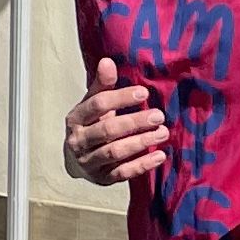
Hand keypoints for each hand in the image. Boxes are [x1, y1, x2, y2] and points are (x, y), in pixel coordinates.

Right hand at [64, 56, 171, 186]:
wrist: (76, 159)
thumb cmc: (90, 124)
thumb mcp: (92, 103)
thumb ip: (102, 85)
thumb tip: (107, 61)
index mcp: (76, 118)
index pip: (98, 105)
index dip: (121, 98)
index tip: (144, 93)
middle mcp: (78, 141)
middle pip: (108, 130)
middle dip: (135, 122)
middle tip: (159, 115)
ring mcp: (88, 162)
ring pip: (115, 152)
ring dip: (141, 142)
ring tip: (163, 133)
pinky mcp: (101, 178)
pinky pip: (122, 173)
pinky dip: (142, 165)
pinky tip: (160, 155)